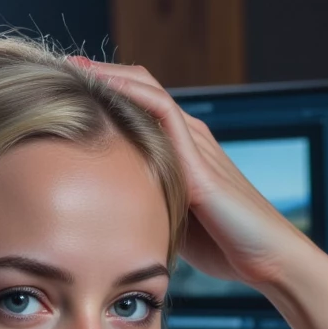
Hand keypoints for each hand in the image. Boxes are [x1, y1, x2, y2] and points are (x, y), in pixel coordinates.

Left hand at [69, 57, 319, 289]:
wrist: (268, 259)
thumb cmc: (226, 248)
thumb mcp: (173, 219)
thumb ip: (148, 203)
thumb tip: (105, 216)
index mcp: (184, 152)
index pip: (140, 108)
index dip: (105, 94)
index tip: (65, 91)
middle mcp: (191, 138)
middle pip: (140, 88)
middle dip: (99, 75)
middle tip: (59, 68)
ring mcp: (196, 143)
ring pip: (146, 91)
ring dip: (107, 76)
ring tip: (70, 68)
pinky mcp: (198, 159)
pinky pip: (161, 112)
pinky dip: (128, 94)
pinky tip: (99, 88)